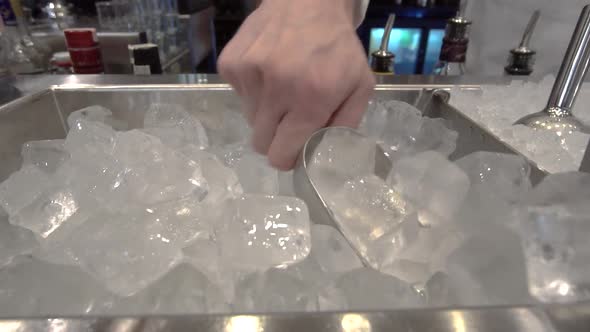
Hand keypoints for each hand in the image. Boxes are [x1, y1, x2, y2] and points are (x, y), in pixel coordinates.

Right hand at [218, 0, 374, 169]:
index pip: (281, 153)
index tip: (291, 152)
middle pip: (261, 142)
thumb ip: (345, 124)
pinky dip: (253, 92)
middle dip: (275, 138)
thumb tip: (322, 154)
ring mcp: (249, 74)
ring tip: (282, 87)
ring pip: (250, 119)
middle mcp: (276, 88)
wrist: (307, 0)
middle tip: (289, 119)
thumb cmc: (337, 46)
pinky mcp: (231, 64)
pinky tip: (269, 72)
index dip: (286, 158)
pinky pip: (239, 97)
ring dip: (265, 112)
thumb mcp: (360, 85)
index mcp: (311, 99)